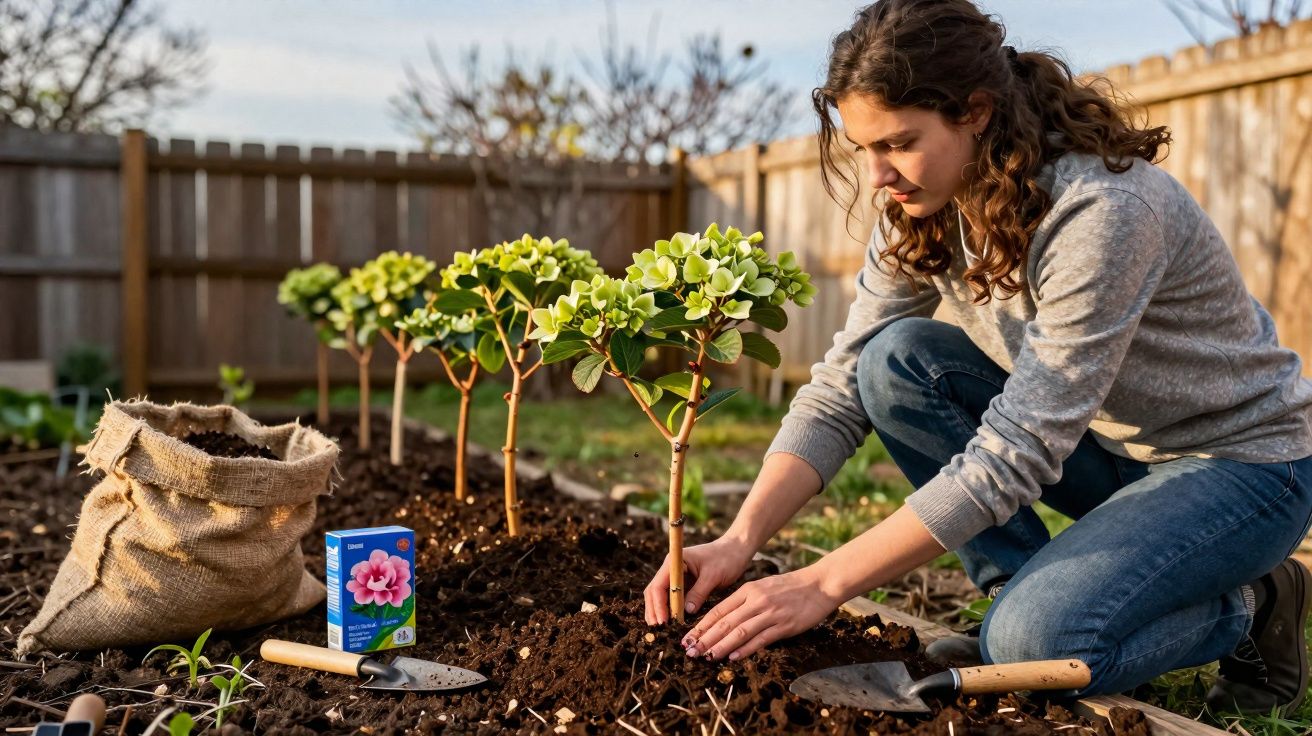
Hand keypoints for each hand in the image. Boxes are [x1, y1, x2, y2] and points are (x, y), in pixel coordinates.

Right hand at [644, 536, 753, 624]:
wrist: (736, 549)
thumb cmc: (726, 558)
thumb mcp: (713, 576)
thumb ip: (699, 593)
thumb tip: (686, 612)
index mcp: (675, 561)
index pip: (659, 585)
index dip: (658, 605)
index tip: (663, 621)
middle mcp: (671, 568)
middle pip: (654, 591)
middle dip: (654, 610)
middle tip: (658, 630)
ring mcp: (676, 576)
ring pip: (660, 596)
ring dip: (659, 612)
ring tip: (661, 631)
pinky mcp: (684, 584)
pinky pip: (672, 599)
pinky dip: (670, 610)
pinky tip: (671, 623)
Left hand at [680, 567, 842, 660]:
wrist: (820, 584)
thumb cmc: (790, 587)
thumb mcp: (763, 587)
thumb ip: (744, 601)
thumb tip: (724, 620)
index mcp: (748, 590)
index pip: (718, 610)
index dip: (701, 626)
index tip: (687, 638)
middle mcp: (756, 601)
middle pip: (725, 622)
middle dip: (705, 638)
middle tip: (690, 651)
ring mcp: (770, 613)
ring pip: (739, 632)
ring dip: (721, 646)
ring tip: (706, 656)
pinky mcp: (784, 625)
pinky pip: (761, 639)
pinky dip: (745, 649)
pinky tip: (733, 657)